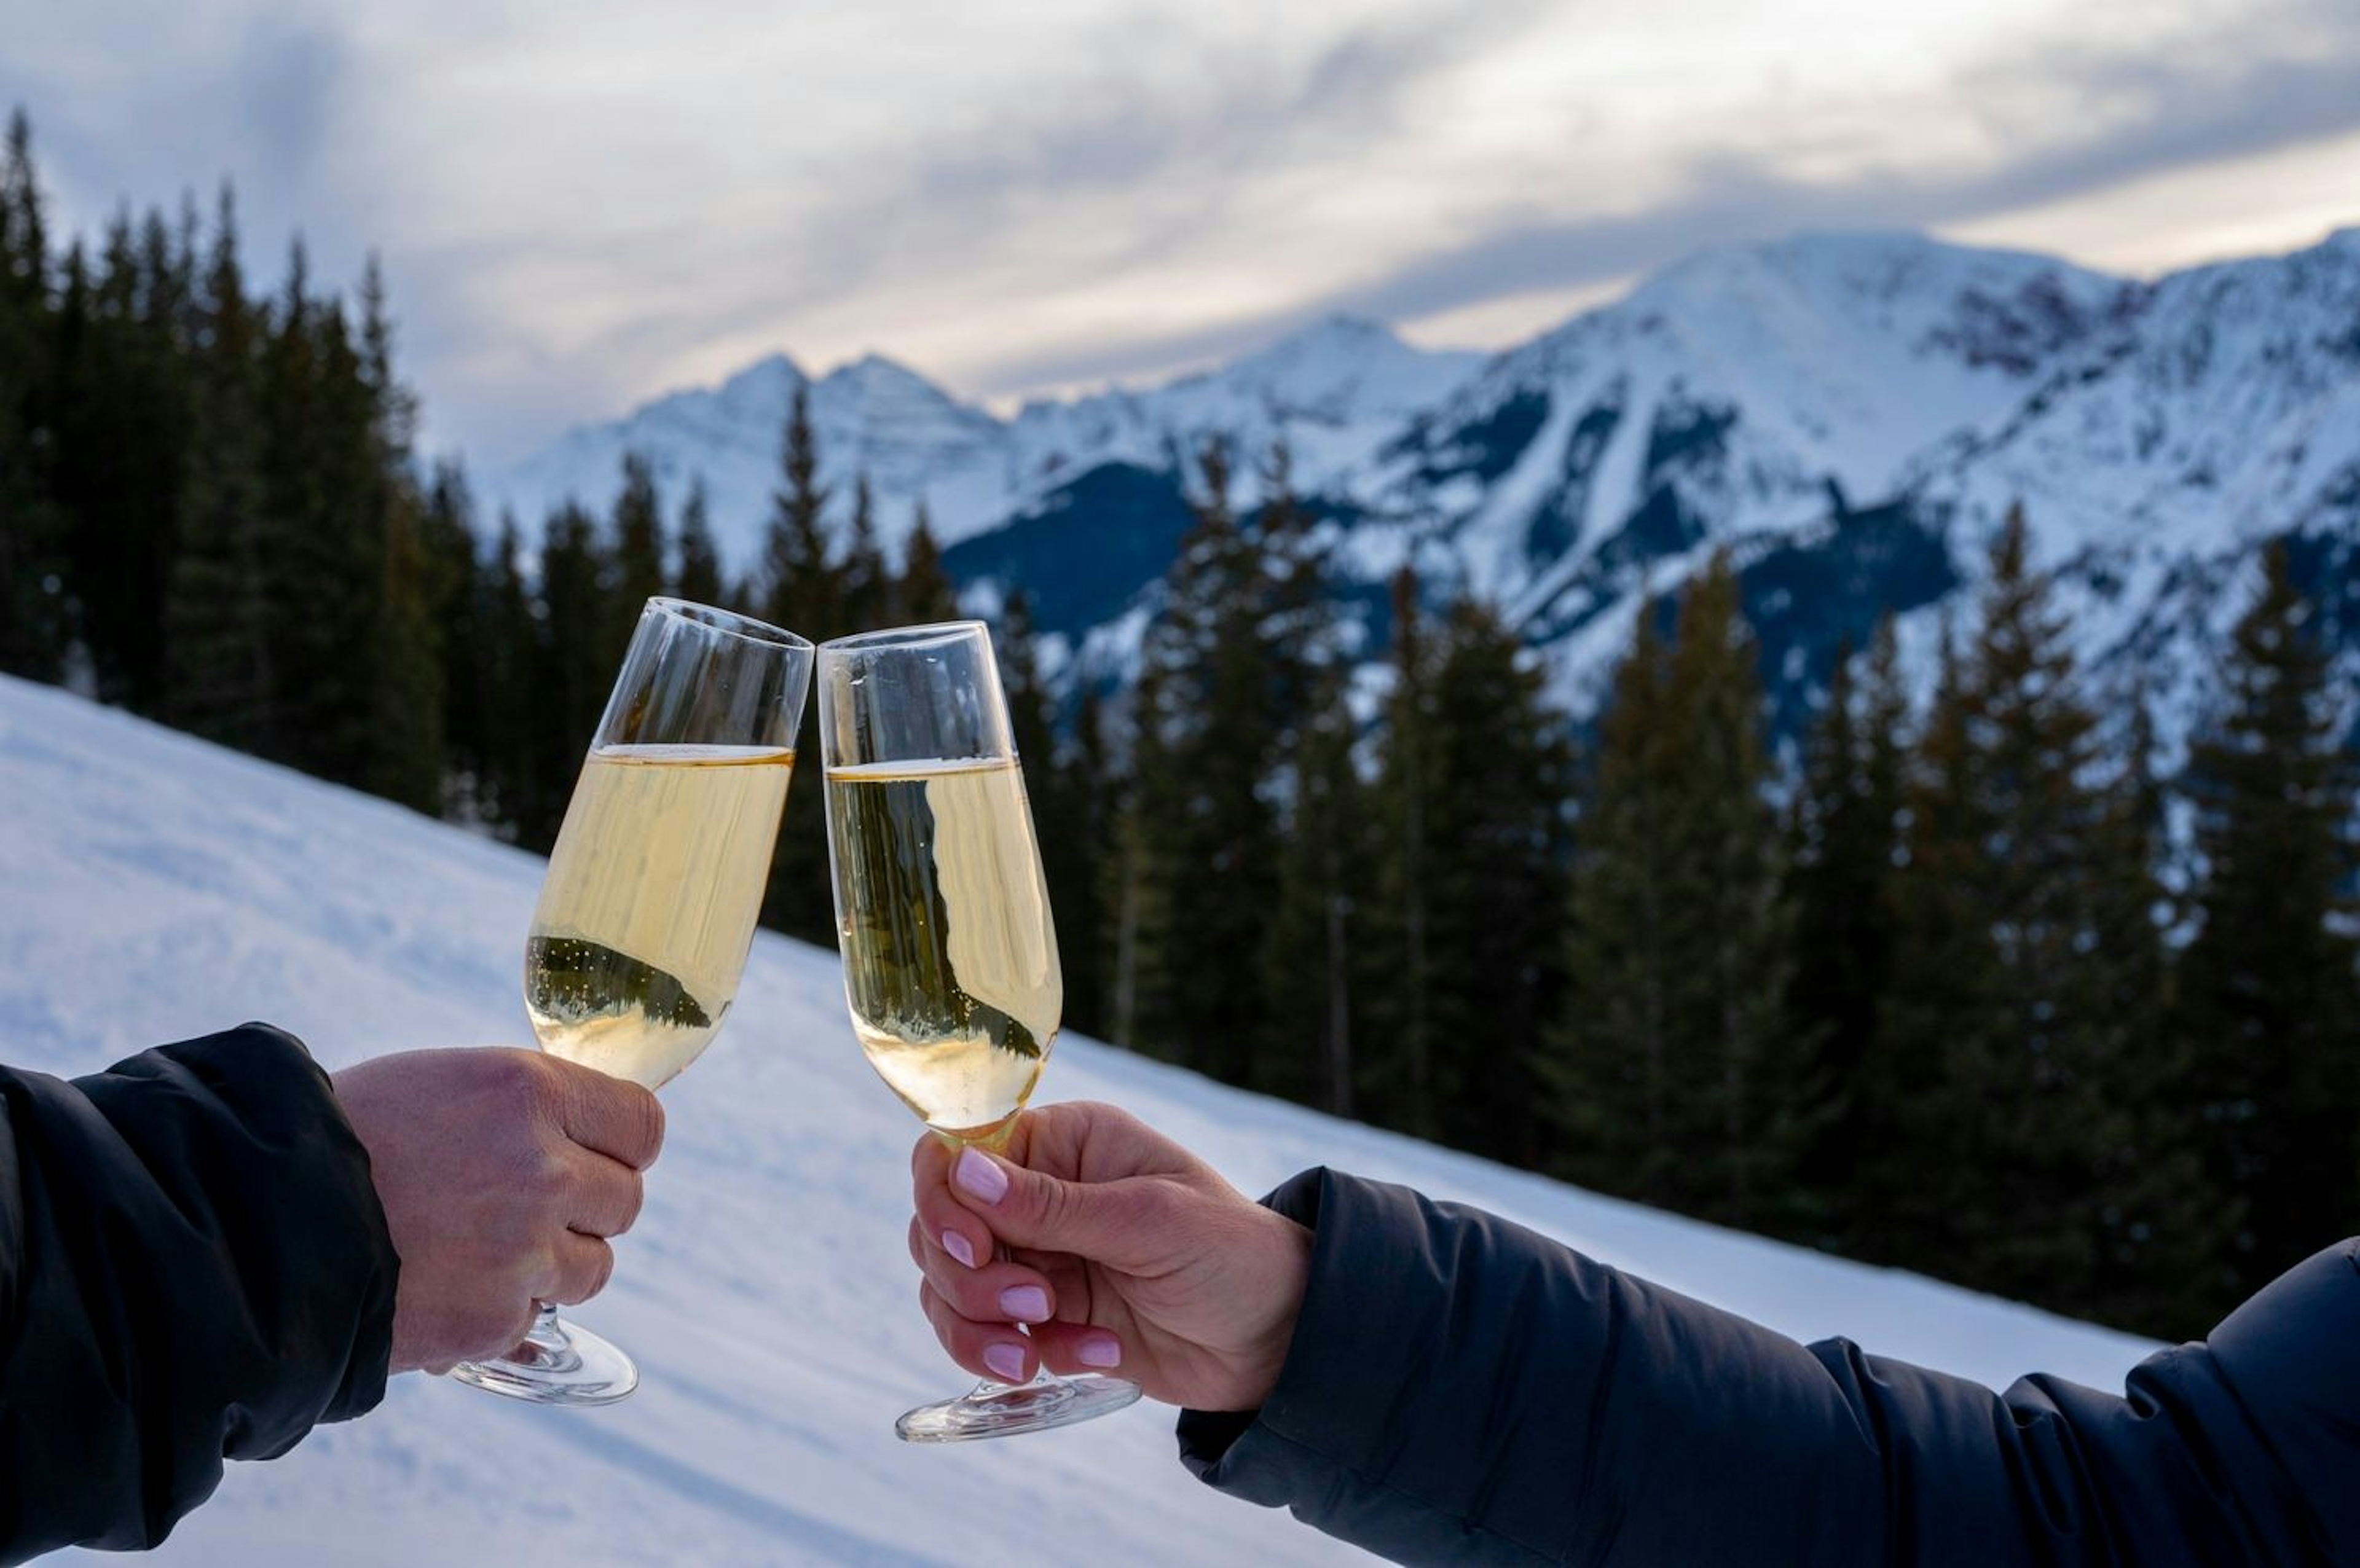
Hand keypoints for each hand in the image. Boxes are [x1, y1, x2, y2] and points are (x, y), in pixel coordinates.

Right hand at [332, 1048, 664, 1374]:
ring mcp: (523, 1254)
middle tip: (518, 1205)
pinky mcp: (492, 1322)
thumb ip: (522, 1110)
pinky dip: (497, 1311)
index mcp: (528, 1094)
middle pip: (625, 1200)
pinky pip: (531, 1317)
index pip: (643, 1127)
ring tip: (474, 1247)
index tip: (593, 1153)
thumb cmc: (339, 1138)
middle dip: (584, 1206)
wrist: (249, 1224)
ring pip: (592, 1268)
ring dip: (550, 1263)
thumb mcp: (440, 1084)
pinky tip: (441, 1286)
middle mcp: (543, 1171)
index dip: (618, 1145)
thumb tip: (585, 1134)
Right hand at [908, 1102, 1309, 1410]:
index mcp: (1065, 1143)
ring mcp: (1037, 1258)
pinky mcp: (1043, 1318)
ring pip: (950, 1289)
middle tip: (1035, 1308)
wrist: (1279, 1339)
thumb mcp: (1147, 1221)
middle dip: (970, 1279)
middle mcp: (1039, 1194)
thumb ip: (1050, 1206)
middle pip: (940, 1227)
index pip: (959, 1149)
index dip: (946, 1200)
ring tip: (1038, 1354)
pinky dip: (1022, 1358)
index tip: (975, 1248)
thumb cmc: (1231, 1254)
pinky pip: (986, 1339)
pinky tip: (1094, 1356)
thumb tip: (961, 1168)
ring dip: (981, 1330)